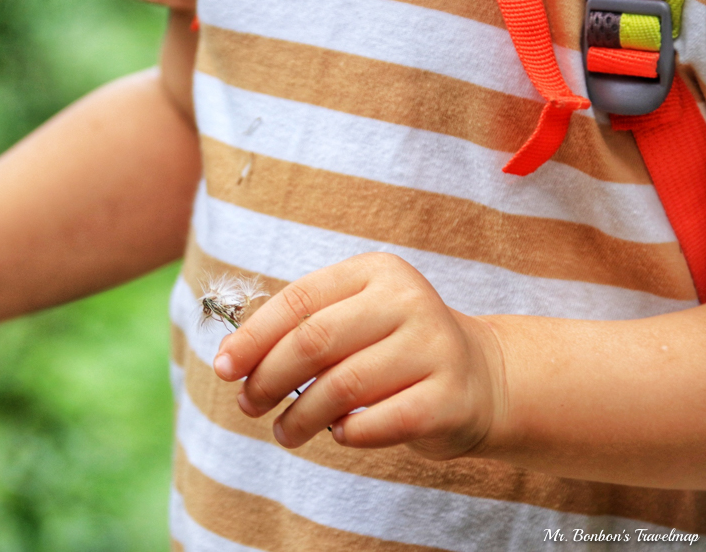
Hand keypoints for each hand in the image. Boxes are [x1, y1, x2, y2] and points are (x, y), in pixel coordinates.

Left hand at [212, 253, 506, 459]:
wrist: (483, 377)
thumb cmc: (394, 350)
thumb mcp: (353, 321)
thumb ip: (300, 329)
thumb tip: (232, 358)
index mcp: (376, 272)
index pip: (299, 300)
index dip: (253, 337)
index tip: (223, 368)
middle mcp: (408, 301)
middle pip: (315, 340)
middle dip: (268, 377)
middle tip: (248, 405)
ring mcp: (435, 347)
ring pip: (342, 386)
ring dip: (301, 416)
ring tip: (285, 432)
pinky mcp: (450, 397)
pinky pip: (378, 422)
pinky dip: (347, 434)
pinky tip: (339, 434)